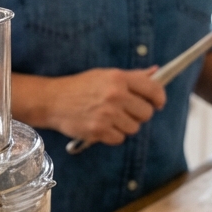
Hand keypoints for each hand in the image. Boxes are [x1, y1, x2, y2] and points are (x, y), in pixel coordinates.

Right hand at [14, 66, 166, 144]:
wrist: (52, 100)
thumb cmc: (79, 87)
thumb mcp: (104, 75)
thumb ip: (132, 76)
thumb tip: (155, 72)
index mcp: (118, 78)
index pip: (153, 89)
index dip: (159, 98)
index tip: (158, 103)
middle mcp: (115, 95)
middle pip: (146, 113)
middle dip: (139, 114)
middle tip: (126, 111)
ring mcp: (107, 114)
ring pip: (134, 128)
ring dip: (125, 126)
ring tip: (110, 118)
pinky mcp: (99, 130)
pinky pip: (120, 139)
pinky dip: (112, 135)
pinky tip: (102, 126)